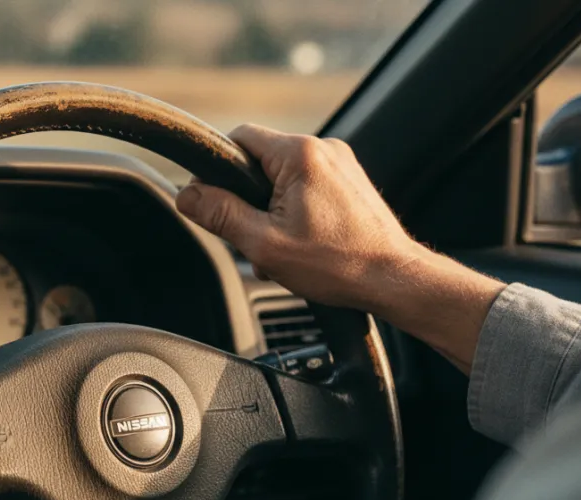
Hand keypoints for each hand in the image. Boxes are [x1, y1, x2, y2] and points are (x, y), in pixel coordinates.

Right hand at [177, 125, 423, 311]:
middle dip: (247, 200)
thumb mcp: (263, 244)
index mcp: (299, 154)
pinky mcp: (350, 183)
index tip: (211, 200)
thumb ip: (220, 214)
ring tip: (282, 249)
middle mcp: (323, 149)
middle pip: (260, 162)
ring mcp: (341, 165)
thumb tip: (186, 195)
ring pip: (282, 179)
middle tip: (252, 237)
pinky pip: (306, 189)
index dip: (216, 168)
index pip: (238, 138)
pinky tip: (301, 246)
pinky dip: (294, 215)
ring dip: (270, 213)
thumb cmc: (338, 264)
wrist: (394, 279)